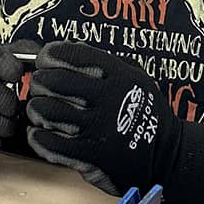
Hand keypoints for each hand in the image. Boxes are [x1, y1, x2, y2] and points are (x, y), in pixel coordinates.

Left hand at [26, 41, 203, 203]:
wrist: (166, 155)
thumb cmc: (144, 111)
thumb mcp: (135, 76)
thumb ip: (105, 62)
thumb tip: (67, 48)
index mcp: (118, 74)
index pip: (72, 55)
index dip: (50, 55)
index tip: (45, 62)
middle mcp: (108, 98)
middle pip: (52, 81)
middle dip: (39, 82)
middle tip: (40, 88)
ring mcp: (98, 127)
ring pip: (46, 110)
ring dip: (36, 110)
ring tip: (40, 112)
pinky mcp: (90, 154)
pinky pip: (49, 141)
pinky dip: (37, 136)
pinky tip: (40, 133)